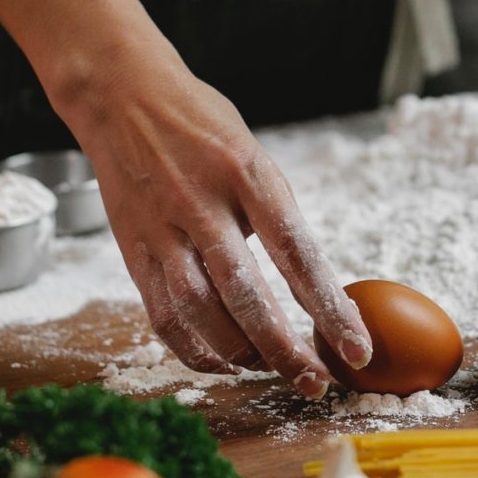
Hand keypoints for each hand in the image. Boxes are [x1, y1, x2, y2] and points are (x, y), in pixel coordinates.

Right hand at [60, 47, 371, 397]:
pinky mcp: (133, 250)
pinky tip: (224, 363)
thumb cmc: (201, 126)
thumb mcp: (252, 155)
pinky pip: (163, 316)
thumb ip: (275, 215)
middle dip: (285, 349)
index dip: (329, 309)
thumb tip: (314, 286)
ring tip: (274, 370)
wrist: (121, 96)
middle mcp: (202, 203)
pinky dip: (196, 350)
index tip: (356, 350)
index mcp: (246, 173)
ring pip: (202, 312)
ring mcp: (162, 229)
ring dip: (242, 353)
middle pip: (247, 294)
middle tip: (316, 382)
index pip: (297, 254)